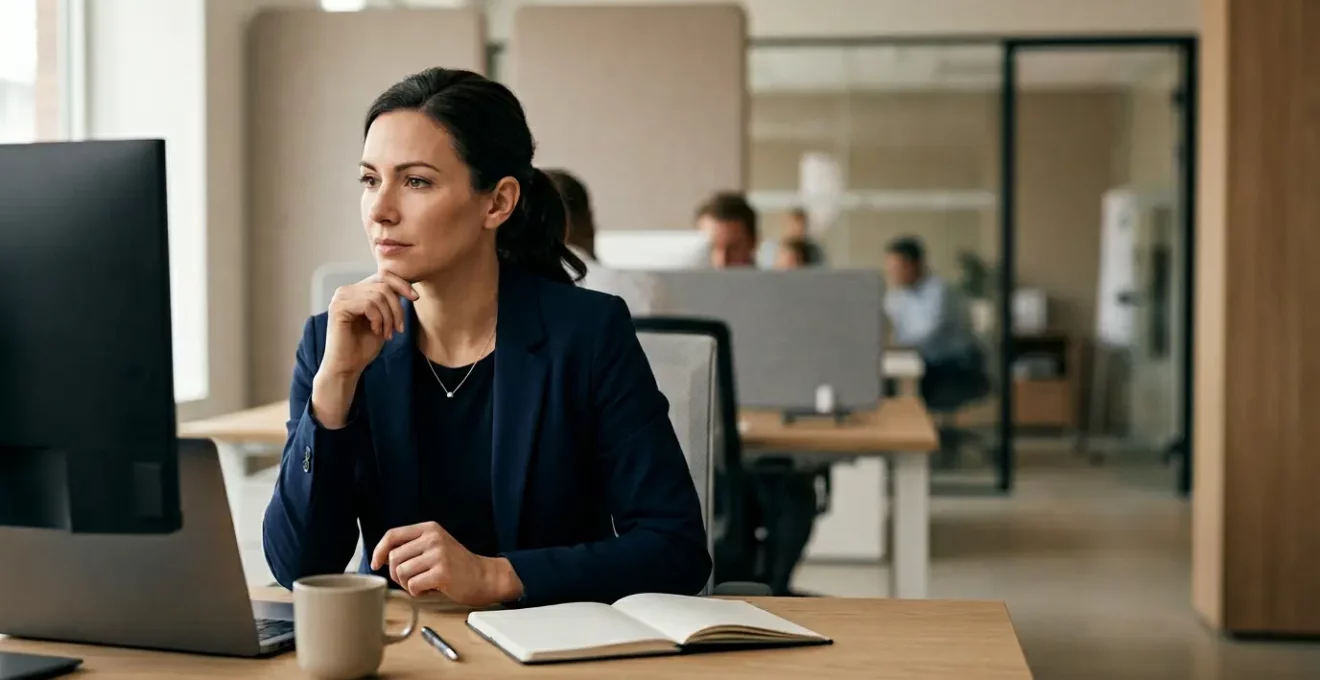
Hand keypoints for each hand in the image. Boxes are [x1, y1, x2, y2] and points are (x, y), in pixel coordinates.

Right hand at [319, 271, 418, 378]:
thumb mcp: (383, 320)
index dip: (402, 284)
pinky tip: (376, 332)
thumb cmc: (364, 346)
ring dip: (389, 317)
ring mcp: (340, 297)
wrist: (348, 366)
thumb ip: (389, 302)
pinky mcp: (338, 307)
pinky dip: (378, 320)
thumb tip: (407, 287)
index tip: (415, 298)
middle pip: (384, 285)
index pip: (383, 276)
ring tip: (387, 333)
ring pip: (378, 295)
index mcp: (356, 291)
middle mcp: (346, 290)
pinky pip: (369, 305)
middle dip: (397, 308)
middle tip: (398, 329)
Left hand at [371, 522, 523, 605]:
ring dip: (406, 584)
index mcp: (429, 529)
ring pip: (401, 572)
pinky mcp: (442, 572)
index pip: (392, 535)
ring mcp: (438, 554)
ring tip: (421, 584)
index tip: (375, 563)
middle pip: (394, 557)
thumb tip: (381, 558)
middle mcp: (433, 538)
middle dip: (396, 574)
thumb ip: (412, 547)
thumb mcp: (435, 546)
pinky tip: (428, 590)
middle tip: (410, 580)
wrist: (484, 577)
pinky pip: (413, 585)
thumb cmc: (456, 565)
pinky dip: (416, 592)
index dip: (379, 550)